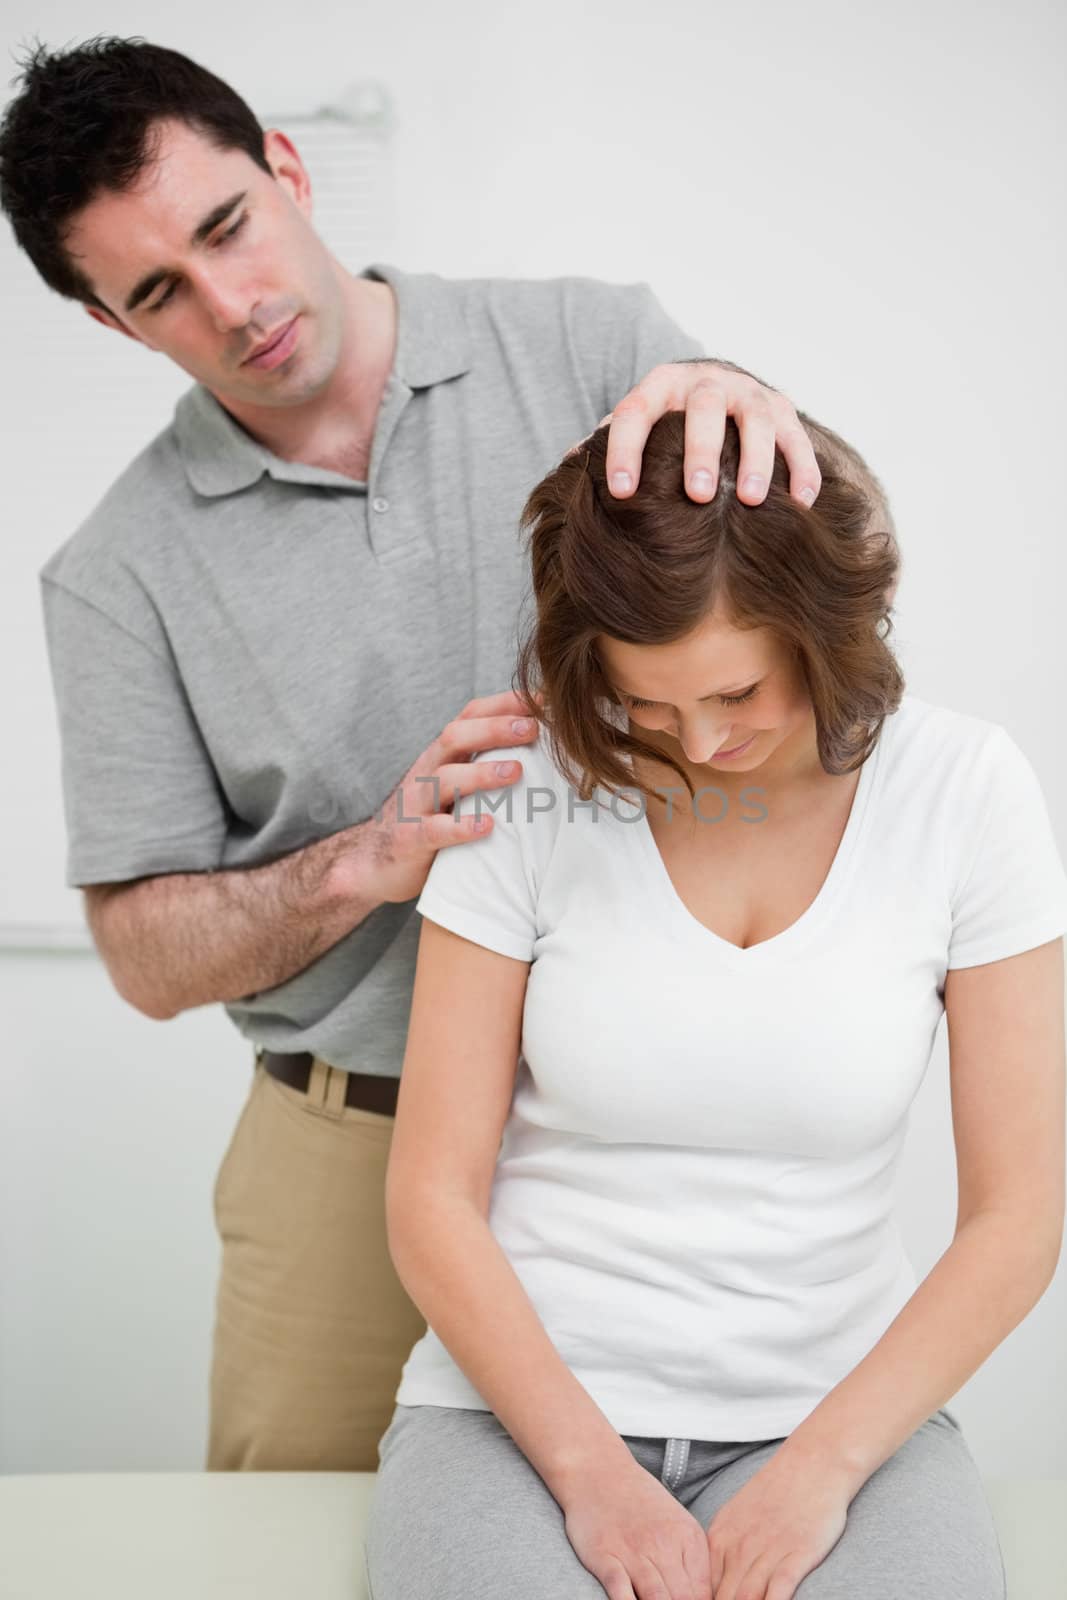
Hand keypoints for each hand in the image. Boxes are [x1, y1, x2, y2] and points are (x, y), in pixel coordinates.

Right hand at [356, 689, 541, 904]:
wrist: (373, 860)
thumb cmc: (430, 817)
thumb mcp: (455, 785)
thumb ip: (487, 764)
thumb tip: (545, 749)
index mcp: (442, 755)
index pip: (469, 716)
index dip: (502, 703)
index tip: (541, 698)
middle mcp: (427, 771)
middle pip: (456, 737)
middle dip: (495, 729)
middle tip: (532, 728)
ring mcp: (416, 804)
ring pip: (445, 779)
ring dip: (482, 773)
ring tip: (517, 772)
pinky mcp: (410, 839)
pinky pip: (434, 830)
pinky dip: (461, 827)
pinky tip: (487, 825)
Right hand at [562, 1454, 711, 1599]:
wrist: (598, 1471)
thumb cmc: (639, 1500)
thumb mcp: (676, 1522)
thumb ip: (690, 1560)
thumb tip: (702, 1597)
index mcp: (688, 1536)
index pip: (705, 1591)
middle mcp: (664, 1544)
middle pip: (684, 1598)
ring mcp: (633, 1551)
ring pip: (657, 1599)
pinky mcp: (605, 1557)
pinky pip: (621, 1592)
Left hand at [602, 361, 820, 508]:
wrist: (718, 387)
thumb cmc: (666, 421)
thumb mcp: (637, 422)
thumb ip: (606, 441)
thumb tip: (569, 465)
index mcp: (660, 386)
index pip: (635, 412)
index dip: (623, 450)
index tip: (620, 493)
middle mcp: (707, 382)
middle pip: (703, 408)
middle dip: (701, 451)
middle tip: (698, 495)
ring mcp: (749, 393)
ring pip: (756, 418)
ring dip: (757, 459)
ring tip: (752, 501)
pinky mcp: (783, 409)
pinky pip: (797, 437)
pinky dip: (802, 468)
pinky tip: (801, 503)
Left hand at [705, 1450, 851, 1599]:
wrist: (813, 1462)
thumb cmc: (779, 1491)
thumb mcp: (740, 1515)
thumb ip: (726, 1550)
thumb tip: (715, 1585)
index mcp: (720, 1537)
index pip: (701, 1588)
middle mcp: (739, 1546)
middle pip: (721, 1599)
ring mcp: (767, 1551)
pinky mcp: (796, 1555)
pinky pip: (777, 1592)